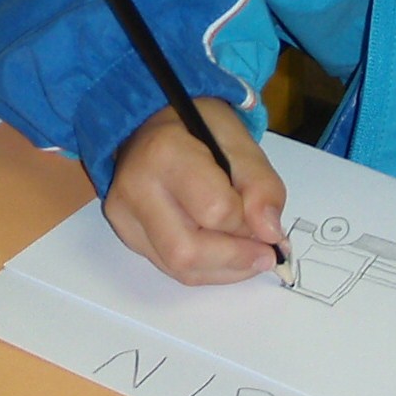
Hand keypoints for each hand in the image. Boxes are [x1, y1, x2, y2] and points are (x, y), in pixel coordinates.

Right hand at [104, 99, 285, 284]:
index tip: (262, 216)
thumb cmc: (198, 130)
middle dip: (236, 259)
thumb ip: (262, 187)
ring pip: (180, 268)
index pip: (215, 211)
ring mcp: (124, 215)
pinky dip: (207, 268)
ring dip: (224, 269)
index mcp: (165, 153)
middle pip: (188, 251)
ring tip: (247, 252)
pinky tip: (223, 252)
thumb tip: (270, 235)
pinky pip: (171, 269)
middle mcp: (135, 188)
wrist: (153, 126)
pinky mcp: (127, 234)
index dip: (248, 222)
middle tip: (265, 252)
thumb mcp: (242, 143)